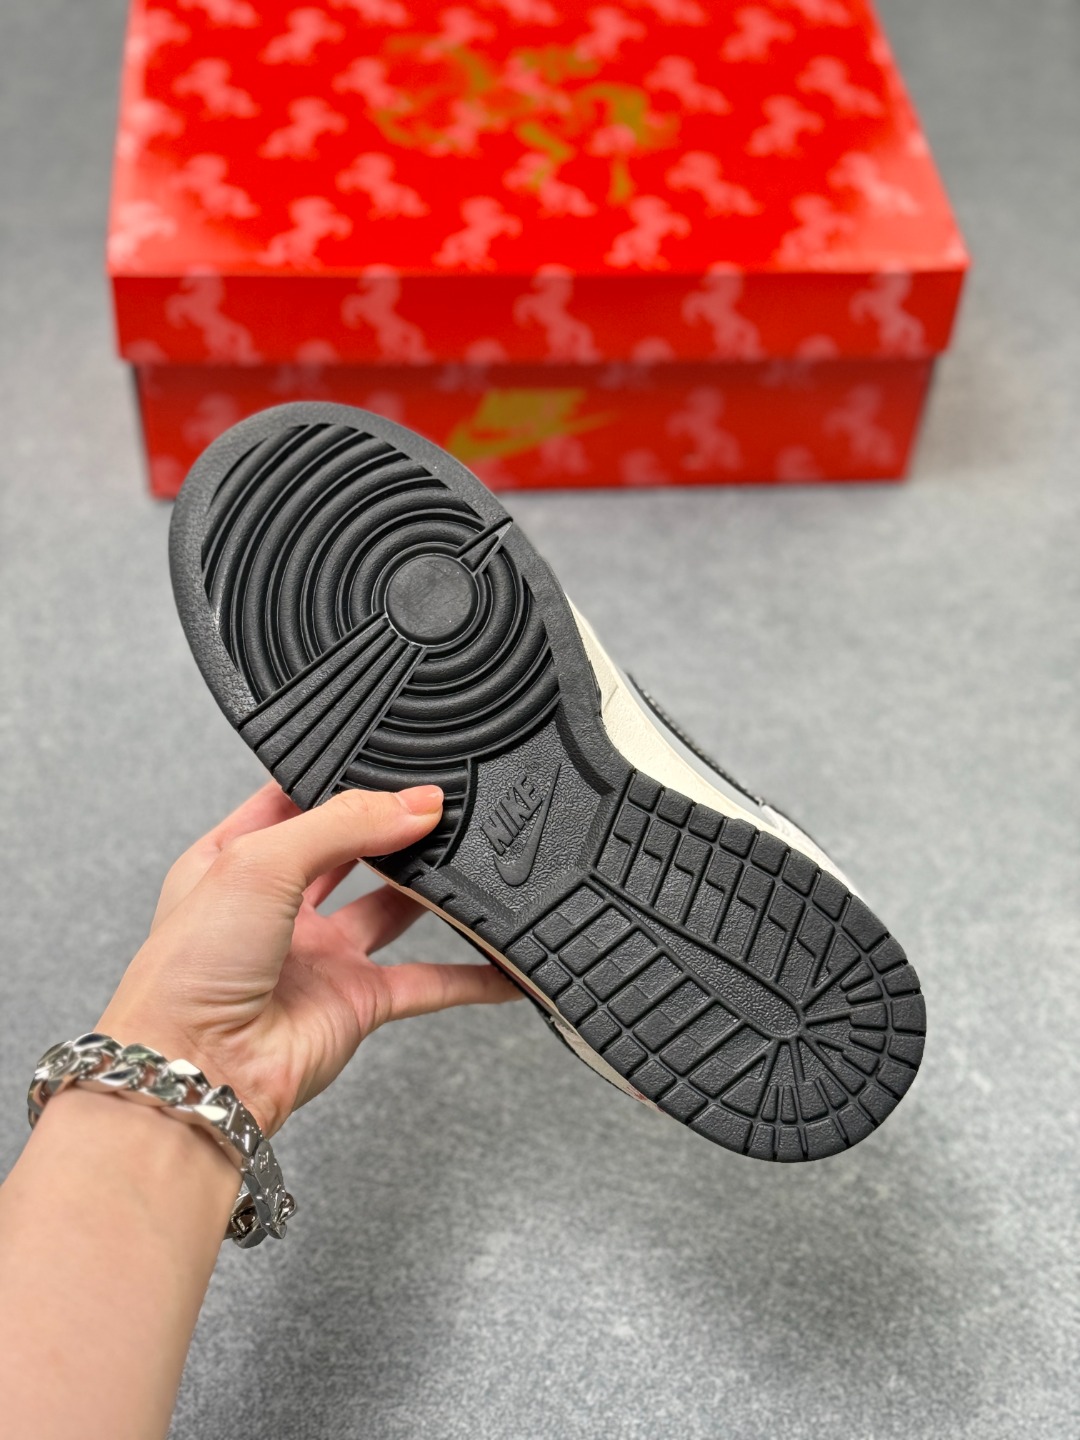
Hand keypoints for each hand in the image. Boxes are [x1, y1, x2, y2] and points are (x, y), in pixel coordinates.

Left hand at [98, 782, 519, 1134]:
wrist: (200, 1073)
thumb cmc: (189, 969)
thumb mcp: (260, 860)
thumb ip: (345, 823)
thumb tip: (417, 803)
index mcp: (234, 858)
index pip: (294, 799)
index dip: (339, 779)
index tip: (392, 759)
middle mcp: (278, 905)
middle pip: (353, 849)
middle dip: (394, 828)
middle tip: (441, 805)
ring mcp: (319, 955)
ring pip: (394, 910)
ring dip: (433, 889)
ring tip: (475, 856)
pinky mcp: (356, 1003)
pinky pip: (428, 982)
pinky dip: (471, 975)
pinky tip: (504, 960)